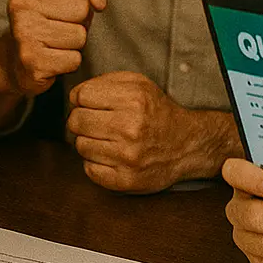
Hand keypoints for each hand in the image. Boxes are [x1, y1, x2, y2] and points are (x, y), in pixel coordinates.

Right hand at [0, 0, 106, 96]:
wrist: (19, 59)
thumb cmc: (52, 19)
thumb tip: (99, 3)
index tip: (59, 6)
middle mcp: (21, 2)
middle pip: (82, 9)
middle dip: (78, 22)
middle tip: (57, 27)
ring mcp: (23, 32)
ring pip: (79, 35)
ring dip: (74, 43)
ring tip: (54, 42)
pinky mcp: (31, 61)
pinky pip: (74, 59)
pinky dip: (69, 62)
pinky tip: (51, 58)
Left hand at [67, 71, 231, 192]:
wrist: (186, 145)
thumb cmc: (156, 112)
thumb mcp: (139, 84)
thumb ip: (105, 82)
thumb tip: (75, 95)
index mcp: (134, 100)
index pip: (81, 96)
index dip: (82, 98)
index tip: (90, 103)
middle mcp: (131, 128)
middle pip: (76, 121)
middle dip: (81, 119)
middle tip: (95, 122)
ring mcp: (128, 157)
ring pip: (80, 145)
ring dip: (89, 141)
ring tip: (106, 138)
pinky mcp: (126, 180)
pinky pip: (89, 169)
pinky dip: (95, 162)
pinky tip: (110, 155)